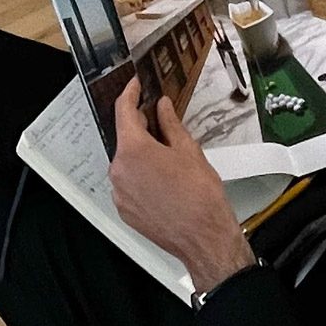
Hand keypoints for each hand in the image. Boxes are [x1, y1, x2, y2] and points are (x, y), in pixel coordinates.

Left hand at [108, 82, 255, 294]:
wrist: (205, 239)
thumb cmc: (200, 199)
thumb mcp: (189, 151)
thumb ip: (170, 124)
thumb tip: (162, 108)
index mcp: (133, 150)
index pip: (124, 111)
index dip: (130, 94)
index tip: (135, 86)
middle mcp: (120, 170)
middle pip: (125, 138)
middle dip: (142, 129)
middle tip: (161, 125)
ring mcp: (120, 192)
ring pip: (127, 163)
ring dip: (142, 156)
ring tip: (168, 162)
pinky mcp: (124, 210)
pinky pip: (128, 184)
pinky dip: (140, 177)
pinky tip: (162, 182)